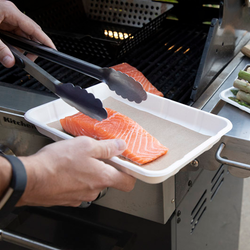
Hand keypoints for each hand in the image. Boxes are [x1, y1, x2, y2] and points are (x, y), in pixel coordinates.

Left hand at [0, 0, 54, 67]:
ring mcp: (5, 17)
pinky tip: (11, 50)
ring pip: (22, 34)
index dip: (45, 40)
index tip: (52, 49)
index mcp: (8, 11)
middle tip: (32, 59)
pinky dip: (15, 44)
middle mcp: (9, 13)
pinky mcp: (1, 22)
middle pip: (29, 32)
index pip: (33, 28)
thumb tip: (10, 61)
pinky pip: (14, 35)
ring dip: (22, 47)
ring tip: (19, 56)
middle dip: (32, 46)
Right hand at [17, 137, 135, 206]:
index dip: (130, 173)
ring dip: (88, 171)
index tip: (126, 164)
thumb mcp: (86, 145)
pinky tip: (66, 168)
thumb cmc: (57, 162)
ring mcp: (80, 196)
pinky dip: (76, 178)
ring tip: (76, 159)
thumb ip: (107, 147)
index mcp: (103, 177)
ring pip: (91, 182)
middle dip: (104, 167)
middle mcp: (94, 190)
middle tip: (95, 154)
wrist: (30, 179)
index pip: (128, 182)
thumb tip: (121, 146)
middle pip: (108, 179)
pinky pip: (78, 187)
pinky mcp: (67, 198)